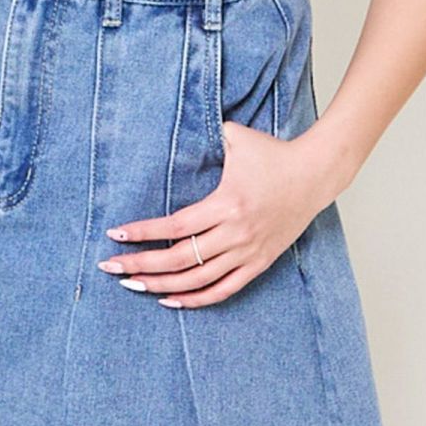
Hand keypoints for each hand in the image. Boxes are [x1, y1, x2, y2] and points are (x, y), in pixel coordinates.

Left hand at [97, 119, 356, 307]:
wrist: (315, 174)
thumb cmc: (273, 153)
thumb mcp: (237, 136)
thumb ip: (206, 134)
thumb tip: (178, 126)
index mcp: (227, 203)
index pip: (176, 225)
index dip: (144, 232)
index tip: (116, 234)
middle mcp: (236, 232)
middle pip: (180, 258)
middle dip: (141, 264)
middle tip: (110, 267)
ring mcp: (248, 251)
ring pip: (198, 279)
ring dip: (161, 285)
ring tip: (132, 285)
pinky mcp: (259, 262)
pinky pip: (224, 289)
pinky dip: (196, 299)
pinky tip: (170, 300)